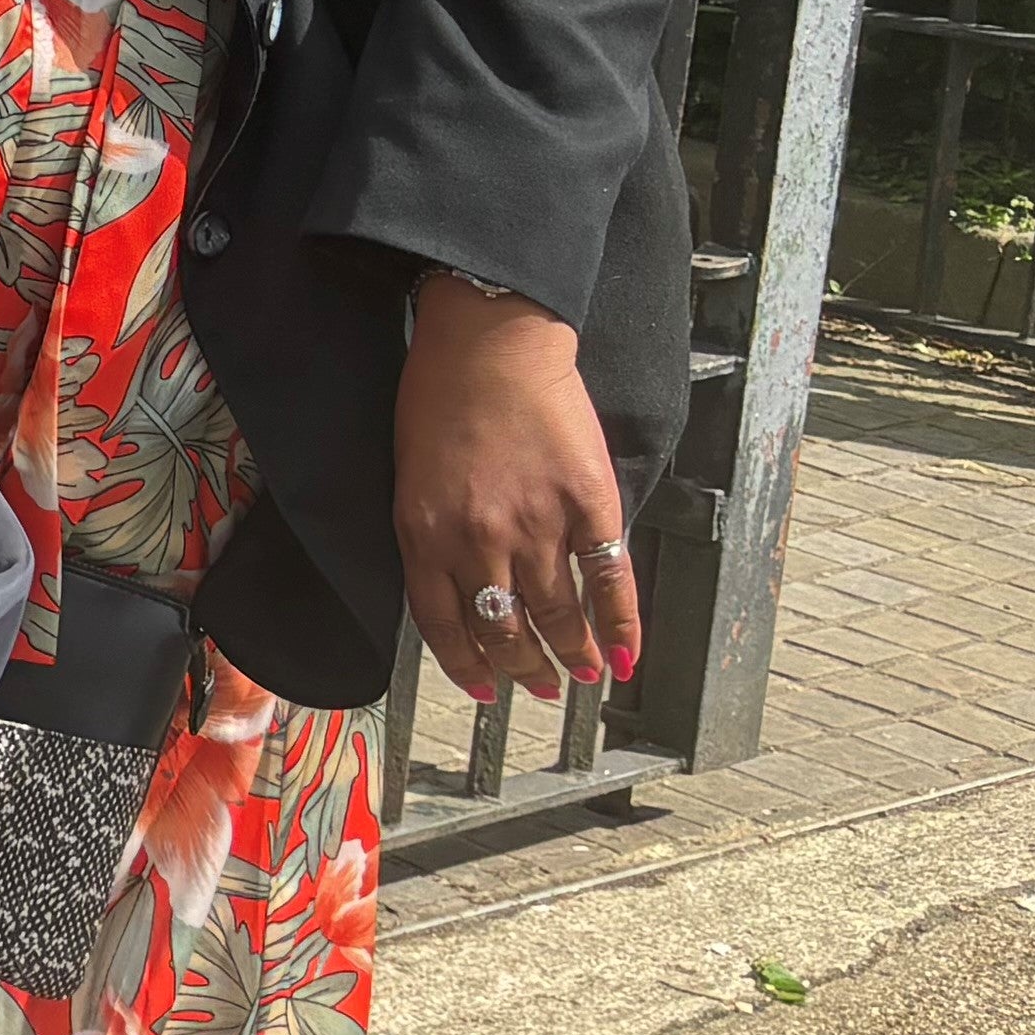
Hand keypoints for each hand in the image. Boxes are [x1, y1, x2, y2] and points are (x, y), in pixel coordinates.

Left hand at [396, 274, 635, 701]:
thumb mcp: (411, 477)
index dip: (464, 664)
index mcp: (423, 535)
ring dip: (569, 654)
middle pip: (502, 627)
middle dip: (520, 668)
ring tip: (579, 676)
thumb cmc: (440, 400)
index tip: (480, 689)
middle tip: (535, 687)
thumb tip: (457, 587)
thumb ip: (430, 535)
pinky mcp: (588, 503)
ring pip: (555, 612)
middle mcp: (478, 540)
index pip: (442, 624)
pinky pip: (608, 577)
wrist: (490, 346)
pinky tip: (623, 653)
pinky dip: (619, 623)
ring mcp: (537, 524)